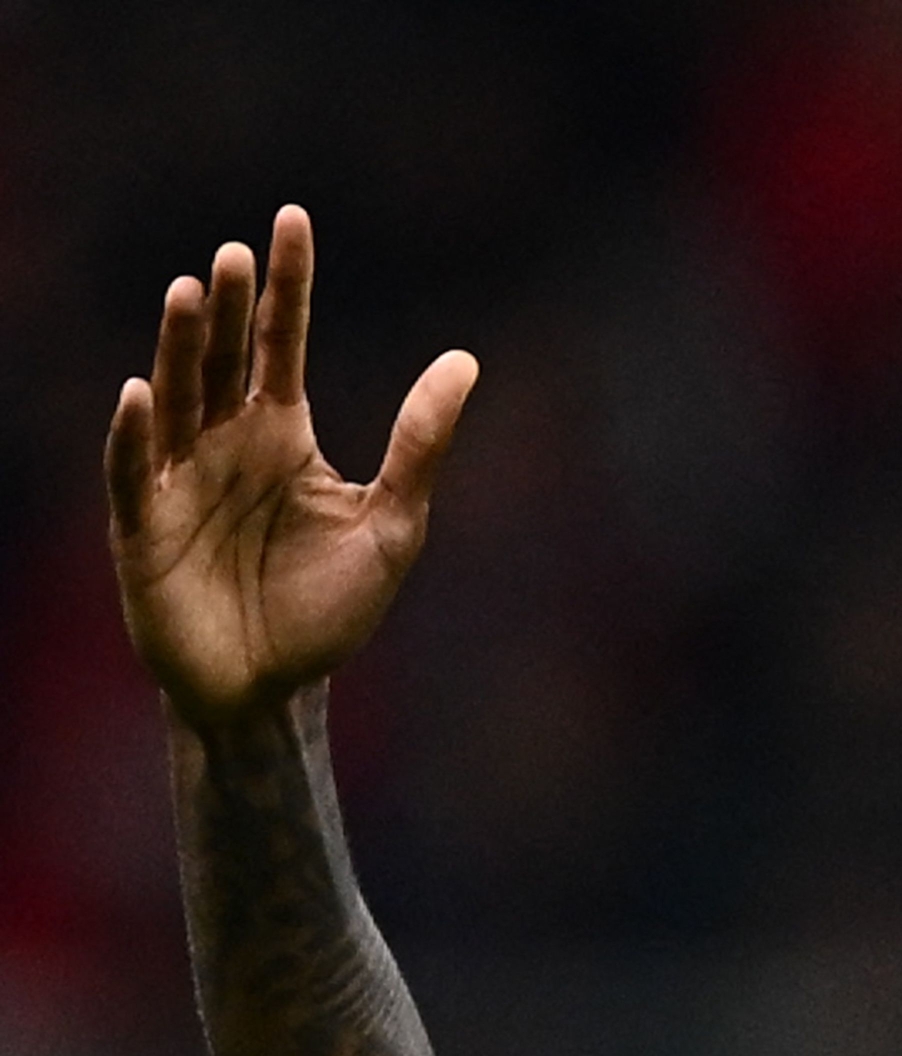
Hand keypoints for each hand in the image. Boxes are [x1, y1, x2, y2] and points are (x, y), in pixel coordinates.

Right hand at [106, 205, 477, 731]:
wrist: (275, 692)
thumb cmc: (328, 610)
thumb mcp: (393, 524)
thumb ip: (421, 444)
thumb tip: (466, 359)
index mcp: (282, 433)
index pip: (281, 342)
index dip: (286, 286)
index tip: (292, 219)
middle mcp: (225, 442)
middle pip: (224, 358)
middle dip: (229, 308)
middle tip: (235, 255)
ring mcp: (181, 481)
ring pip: (178, 399)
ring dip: (181, 348)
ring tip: (192, 292)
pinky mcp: (145, 529)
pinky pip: (137, 474)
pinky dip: (138, 436)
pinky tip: (143, 394)